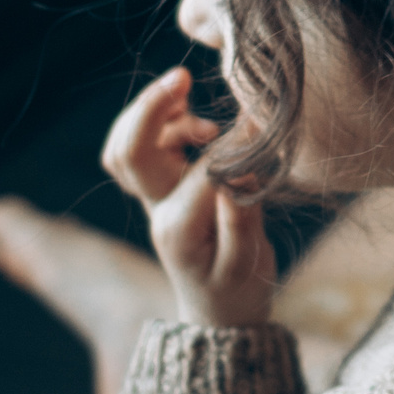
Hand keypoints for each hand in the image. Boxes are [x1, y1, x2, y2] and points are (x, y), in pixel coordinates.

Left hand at [103, 66, 274, 326]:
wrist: (218, 317)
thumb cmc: (238, 292)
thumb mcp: (248, 263)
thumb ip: (241, 216)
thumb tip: (240, 169)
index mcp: (178, 228)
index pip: (203, 168)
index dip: (237, 141)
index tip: (266, 118)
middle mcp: (157, 211)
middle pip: (129, 151)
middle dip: (150, 108)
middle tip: (182, 75)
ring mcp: (154, 200)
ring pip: (127, 146)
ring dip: (153, 114)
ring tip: (189, 96)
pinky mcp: (161, 191)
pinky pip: (142, 149)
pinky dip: (162, 125)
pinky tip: (197, 122)